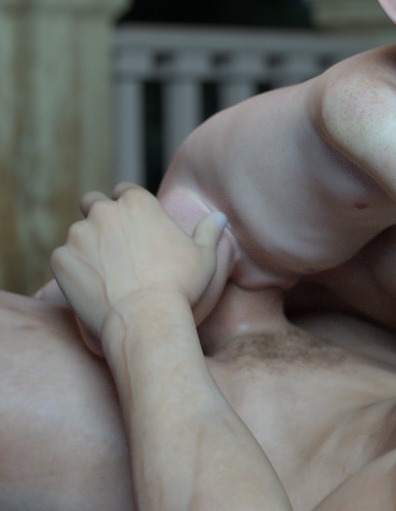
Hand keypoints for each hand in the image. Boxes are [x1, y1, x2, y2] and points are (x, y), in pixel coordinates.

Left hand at [50, 184, 225, 344]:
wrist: (146, 319)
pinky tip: (94, 286)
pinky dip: (75, 269)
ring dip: (88, 245)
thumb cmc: (180, 287)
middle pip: (93, 203)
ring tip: (106, 272)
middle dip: (100, 216)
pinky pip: (64, 258)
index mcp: (137, 203)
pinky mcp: (61, 259)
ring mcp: (78, 235)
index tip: (134, 223)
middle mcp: (104, 212)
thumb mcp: (205, 258)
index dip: (128, 205)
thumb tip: (219, 218)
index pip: (125, 191)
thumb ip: (208, 232)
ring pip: (78, 233)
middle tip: (113, 243)